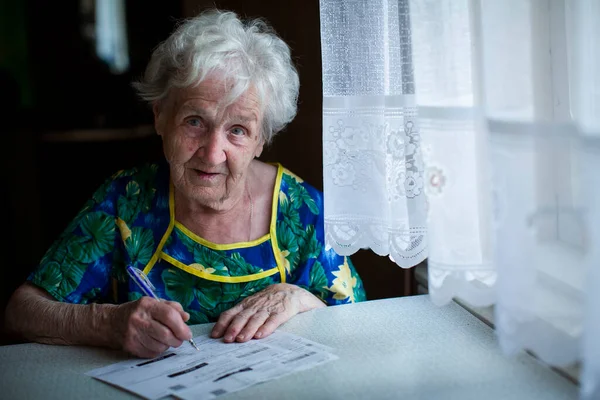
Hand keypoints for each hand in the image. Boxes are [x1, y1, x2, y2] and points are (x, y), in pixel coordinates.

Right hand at [113, 297, 191, 357]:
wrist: (112, 323)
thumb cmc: (138, 312)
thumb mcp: (154, 303)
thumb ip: (172, 308)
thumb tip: (186, 317)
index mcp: (147, 305)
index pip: (169, 316)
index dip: (181, 327)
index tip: (187, 333)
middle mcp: (139, 319)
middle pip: (166, 334)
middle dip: (178, 339)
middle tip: (181, 339)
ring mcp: (134, 334)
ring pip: (160, 345)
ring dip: (169, 345)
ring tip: (168, 340)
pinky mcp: (131, 346)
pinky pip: (152, 352)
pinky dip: (159, 350)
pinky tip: (156, 343)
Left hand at [210, 283, 325, 342]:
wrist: (290, 291)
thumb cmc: (267, 301)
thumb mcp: (252, 304)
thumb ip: (240, 315)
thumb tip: (223, 332)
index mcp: (246, 305)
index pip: (231, 313)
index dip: (222, 324)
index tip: (215, 335)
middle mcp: (255, 306)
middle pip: (242, 317)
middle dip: (234, 328)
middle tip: (227, 339)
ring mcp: (268, 309)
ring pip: (256, 319)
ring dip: (248, 329)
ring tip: (241, 339)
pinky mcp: (281, 312)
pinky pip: (273, 321)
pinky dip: (266, 328)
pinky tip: (261, 335)